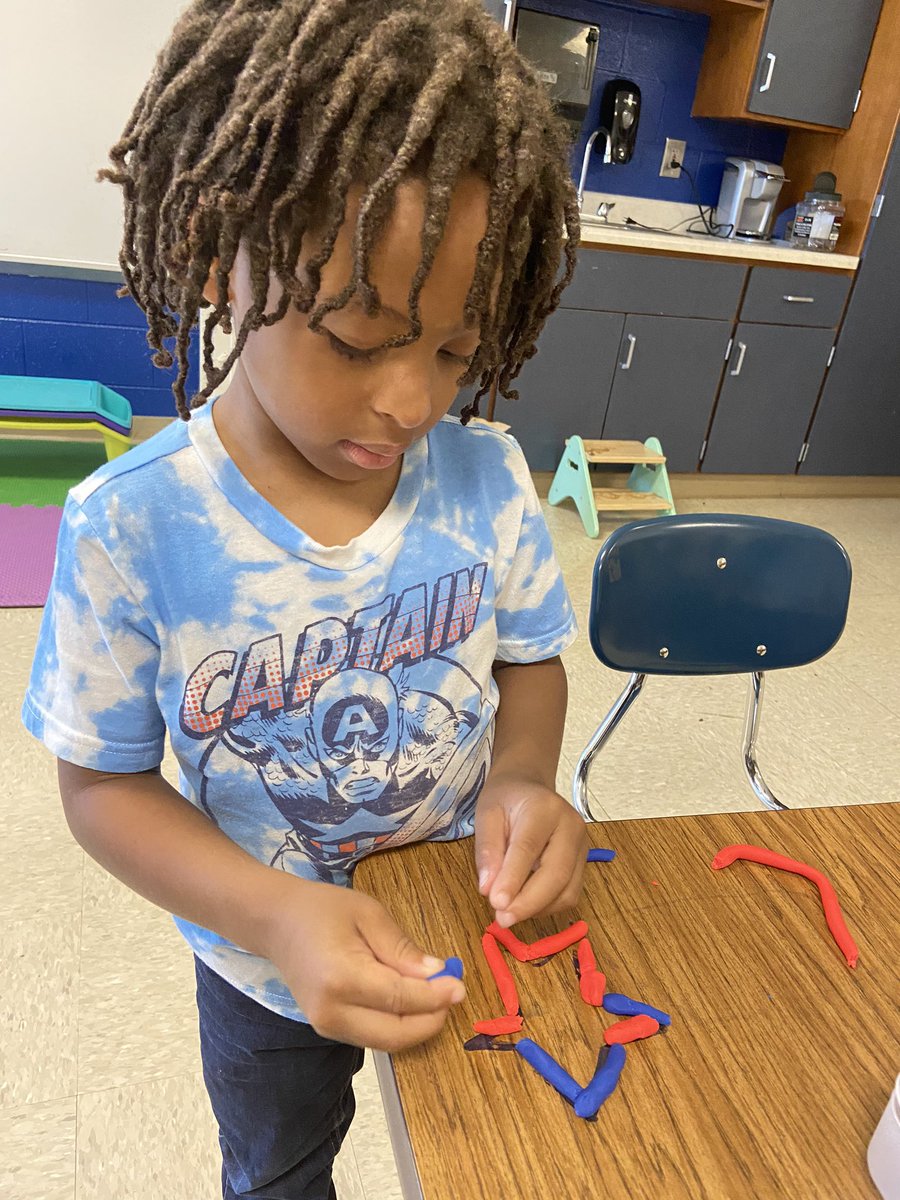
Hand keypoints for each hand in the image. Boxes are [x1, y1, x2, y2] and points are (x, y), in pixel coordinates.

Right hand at [263, 877, 464, 1051]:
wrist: (276, 923)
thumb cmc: (322, 909)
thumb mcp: (368, 914)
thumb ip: (402, 948)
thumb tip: (437, 975)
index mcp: (341, 978)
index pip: (399, 999)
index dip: (435, 997)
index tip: (460, 986)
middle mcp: (332, 1011)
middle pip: (395, 1034)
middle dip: (431, 1019)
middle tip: (453, 994)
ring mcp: (327, 1026)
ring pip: (387, 1041)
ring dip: (418, 1025)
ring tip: (437, 995)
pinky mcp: (328, 1029)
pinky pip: (373, 1036)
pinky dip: (399, 1025)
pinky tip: (412, 1002)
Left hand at [474, 772, 587, 927]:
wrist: (529, 787)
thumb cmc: (506, 799)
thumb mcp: (487, 814)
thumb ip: (487, 850)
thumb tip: (488, 890)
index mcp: (545, 808)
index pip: (529, 848)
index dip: (513, 878)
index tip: (496, 903)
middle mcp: (571, 826)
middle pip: (557, 873)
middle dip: (529, 902)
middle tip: (502, 919)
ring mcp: (582, 846)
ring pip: (567, 890)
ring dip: (537, 909)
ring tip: (508, 912)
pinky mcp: (583, 862)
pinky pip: (569, 894)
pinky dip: (546, 906)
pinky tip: (525, 903)